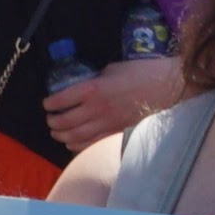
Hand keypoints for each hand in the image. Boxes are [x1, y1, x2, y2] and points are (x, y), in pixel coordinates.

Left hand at [43, 56, 173, 151]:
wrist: (167, 87)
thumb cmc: (142, 72)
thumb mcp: (112, 69)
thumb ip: (95, 79)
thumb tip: (84, 85)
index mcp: (93, 90)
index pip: (61, 100)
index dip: (50, 103)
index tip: (47, 103)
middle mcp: (97, 109)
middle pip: (64, 122)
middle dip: (52, 122)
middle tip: (50, 119)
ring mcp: (107, 124)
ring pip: (75, 137)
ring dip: (61, 136)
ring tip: (56, 132)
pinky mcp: (116, 132)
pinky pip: (91, 144)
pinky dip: (77, 146)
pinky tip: (72, 143)